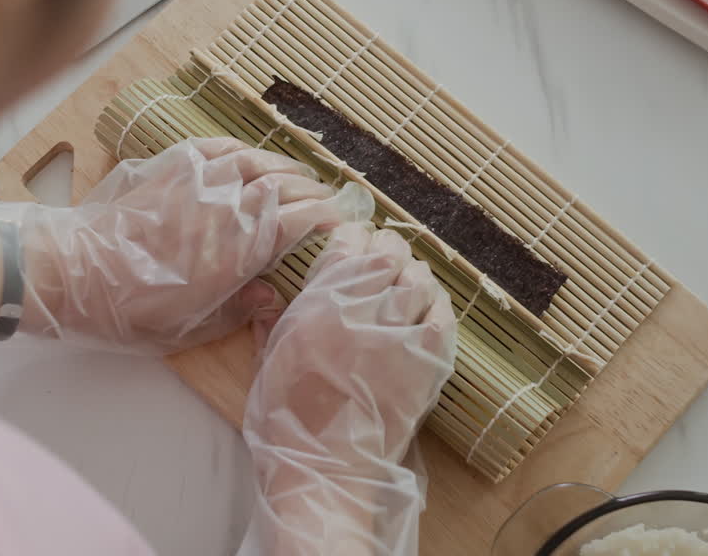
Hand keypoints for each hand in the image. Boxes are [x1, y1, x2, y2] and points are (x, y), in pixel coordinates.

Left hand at [0, 138, 371, 352]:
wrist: (68, 272)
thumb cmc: (126, 312)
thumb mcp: (186, 331)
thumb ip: (236, 311)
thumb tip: (272, 293)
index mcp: (233, 251)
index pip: (295, 221)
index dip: (324, 219)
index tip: (339, 224)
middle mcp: (222, 208)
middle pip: (282, 187)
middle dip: (311, 192)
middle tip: (327, 201)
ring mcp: (195, 182)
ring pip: (254, 161)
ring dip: (282, 168)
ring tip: (297, 177)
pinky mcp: (167, 168)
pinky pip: (215, 147)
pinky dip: (240, 148)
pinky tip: (248, 155)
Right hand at [240, 224, 457, 555]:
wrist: (325, 472)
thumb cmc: (286, 424)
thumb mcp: (264, 365)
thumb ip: (268, 323)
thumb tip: (265, 296)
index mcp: (315, 308)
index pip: (347, 245)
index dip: (354, 235)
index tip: (354, 239)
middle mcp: (358, 313)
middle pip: (388, 254)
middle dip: (387, 249)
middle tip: (384, 256)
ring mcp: (396, 337)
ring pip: (419, 279)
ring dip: (413, 274)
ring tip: (407, 281)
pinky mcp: (426, 365)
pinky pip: (442, 316)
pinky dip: (438, 305)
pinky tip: (428, 308)